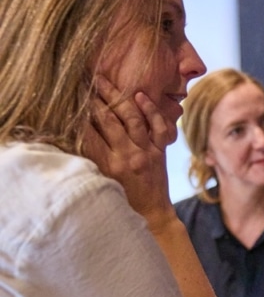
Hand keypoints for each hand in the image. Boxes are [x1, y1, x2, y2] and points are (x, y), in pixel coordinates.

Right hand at [82, 75, 175, 229]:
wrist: (152, 214)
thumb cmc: (121, 200)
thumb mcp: (100, 181)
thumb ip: (89, 159)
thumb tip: (73, 133)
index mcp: (108, 165)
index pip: (89, 132)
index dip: (78, 113)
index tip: (70, 96)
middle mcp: (128, 156)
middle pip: (109, 120)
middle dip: (95, 98)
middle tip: (84, 81)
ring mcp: (147, 152)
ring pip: (132, 118)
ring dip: (118, 97)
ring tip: (105, 81)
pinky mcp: (161, 151)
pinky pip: (158, 126)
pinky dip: (151, 110)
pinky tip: (140, 95)